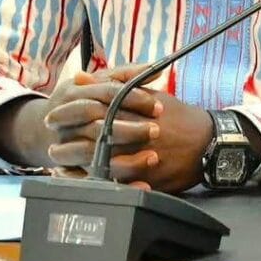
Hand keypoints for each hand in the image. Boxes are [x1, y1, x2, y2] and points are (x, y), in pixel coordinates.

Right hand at [0, 64, 161, 173]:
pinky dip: (116, 183)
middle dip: (129, 129)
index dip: (133, 99)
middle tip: (155, 131)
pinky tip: (141, 184)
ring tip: (152, 158)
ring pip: (92, 153)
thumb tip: (157, 68)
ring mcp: (64, 145)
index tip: (157, 107)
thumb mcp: (96, 82)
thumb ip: (125, 75)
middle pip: (97, 124)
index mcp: (74, 93)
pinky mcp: (68, 169)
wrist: (40, 127)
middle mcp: (66, 119)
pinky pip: (91, 180)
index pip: (106, 93)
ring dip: (124, 158)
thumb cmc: (80, 100)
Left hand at [51, 67, 214, 193]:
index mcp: (134, 110)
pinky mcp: (149, 179)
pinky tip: (83, 181)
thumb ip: (113, 83)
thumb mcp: (147, 93)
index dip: (70, 114)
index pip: (95, 110)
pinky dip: (99, 183)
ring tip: (60, 165)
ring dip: (78, 165)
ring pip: (104, 164)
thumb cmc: (176, 114)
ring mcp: (142, 158)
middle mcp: (136, 134)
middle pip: (94, 138)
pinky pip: (119, 184)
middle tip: (51, 147)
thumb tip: (80, 76)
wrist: (209, 141)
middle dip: (69, 143)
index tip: (53, 117)